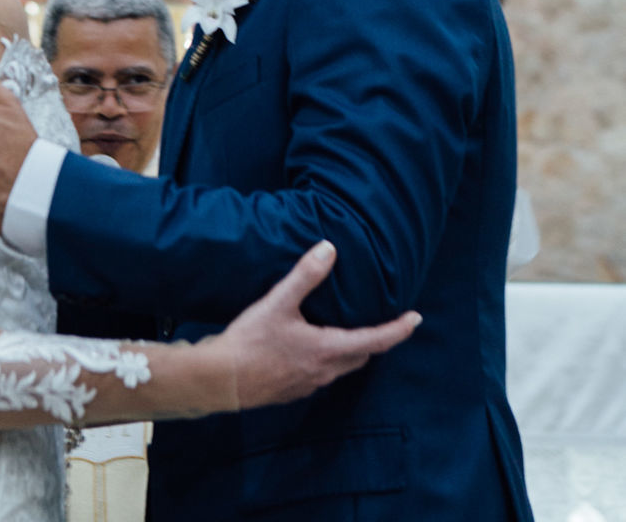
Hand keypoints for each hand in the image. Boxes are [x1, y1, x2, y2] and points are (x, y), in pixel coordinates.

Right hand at [199, 242, 420, 410]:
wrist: (222, 380)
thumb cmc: (251, 341)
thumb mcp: (278, 302)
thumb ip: (305, 276)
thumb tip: (329, 248)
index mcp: (328, 350)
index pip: (375, 341)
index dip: (398, 330)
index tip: (416, 319)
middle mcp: (325, 371)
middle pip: (361, 357)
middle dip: (376, 340)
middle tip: (384, 323)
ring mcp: (310, 384)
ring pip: (342, 366)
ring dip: (352, 350)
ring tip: (349, 331)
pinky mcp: (294, 389)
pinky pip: (322, 373)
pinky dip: (329, 359)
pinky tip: (312, 347)